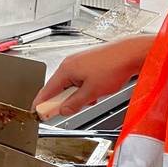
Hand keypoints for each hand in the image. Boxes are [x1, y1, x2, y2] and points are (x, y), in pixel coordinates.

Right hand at [33, 35, 154, 116]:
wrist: (131, 53)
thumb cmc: (113, 67)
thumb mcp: (92, 92)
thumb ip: (75, 103)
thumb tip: (63, 110)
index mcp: (66, 69)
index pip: (47, 90)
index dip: (41, 103)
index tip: (37, 113)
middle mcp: (70, 63)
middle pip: (58, 87)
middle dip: (63, 101)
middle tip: (68, 111)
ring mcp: (79, 61)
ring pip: (71, 84)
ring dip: (77, 95)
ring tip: (91, 98)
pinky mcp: (88, 62)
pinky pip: (80, 79)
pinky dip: (85, 88)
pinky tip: (96, 91)